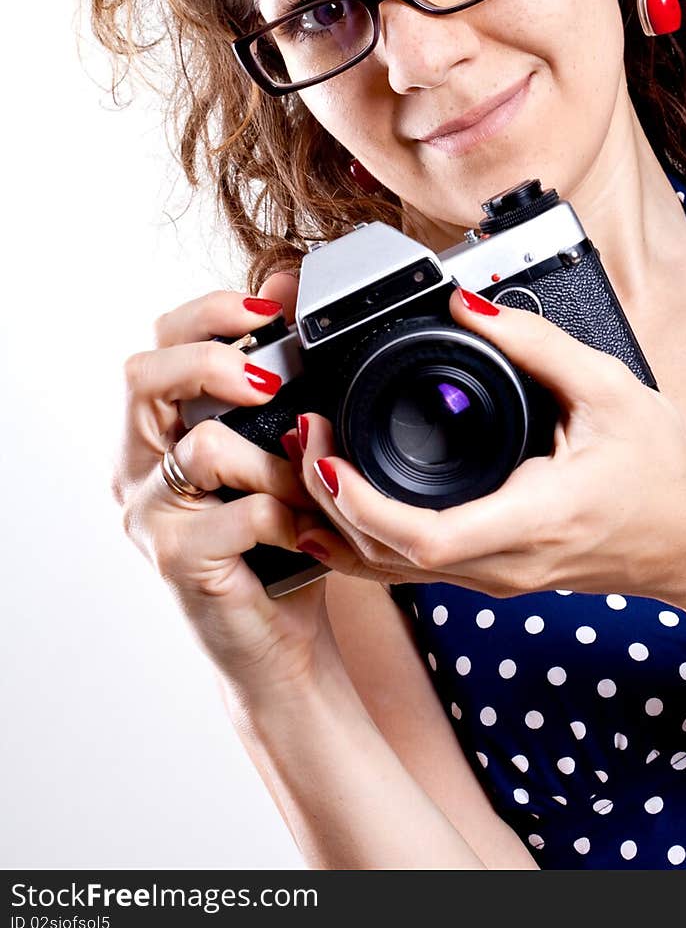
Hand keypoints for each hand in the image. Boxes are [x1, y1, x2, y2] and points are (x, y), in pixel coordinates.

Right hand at [113, 271, 341, 695]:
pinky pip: (242, 512)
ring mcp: (148, 516)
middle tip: (270, 380)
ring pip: (201, 446)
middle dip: (214, 360)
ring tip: (309, 485)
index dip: (209, 313)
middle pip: (143, 376)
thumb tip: (283, 283)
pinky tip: (307, 533)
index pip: (156, 342)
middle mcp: (135, 467)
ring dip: (275, 460)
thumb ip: (272, 376)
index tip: (271, 309)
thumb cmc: (276, 539)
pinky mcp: (176, 560)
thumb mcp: (276, 447)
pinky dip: (288, 514)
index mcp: (154, 430)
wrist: (278, 643)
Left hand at [294, 288, 685, 603]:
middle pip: (389, 557)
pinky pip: (408, 570)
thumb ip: (536, 342)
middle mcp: (506, 563)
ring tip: (310, 457)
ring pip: (391, 571)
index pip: (428, 538)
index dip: (363, 505)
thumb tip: (468, 302)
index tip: (329, 457)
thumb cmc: (661, 470)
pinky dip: (361, 541)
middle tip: (307, 434)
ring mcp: (495, 578)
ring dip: (338, 520)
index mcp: (536, 518)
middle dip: (330, 500)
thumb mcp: (609, 390)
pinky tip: (331, 508)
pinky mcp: (490, 575)